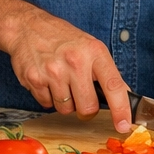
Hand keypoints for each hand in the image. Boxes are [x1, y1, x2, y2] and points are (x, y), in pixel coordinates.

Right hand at [2, 10, 132, 131]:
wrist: (28, 27)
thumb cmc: (64, 39)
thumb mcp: (92, 48)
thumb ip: (107, 72)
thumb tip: (125, 97)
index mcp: (95, 53)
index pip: (114, 86)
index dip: (121, 109)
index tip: (124, 125)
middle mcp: (75, 62)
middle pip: (88, 107)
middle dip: (86, 108)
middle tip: (82, 95)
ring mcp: (53, 71)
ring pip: (66, 109)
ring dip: (65, 102)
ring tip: (61, 82)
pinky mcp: (34, 79)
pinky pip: (46, 104)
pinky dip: (48, 97)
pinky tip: (47, 80)